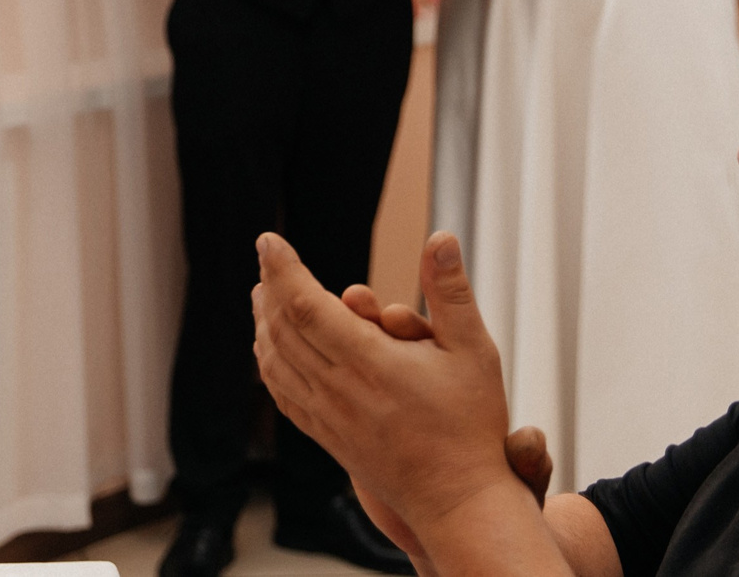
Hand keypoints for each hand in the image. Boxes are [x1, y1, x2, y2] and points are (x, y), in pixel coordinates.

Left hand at [254, 232, 520, 540]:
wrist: (458, 502)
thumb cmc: (471, 426)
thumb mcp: (474, 350)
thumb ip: (451, 291)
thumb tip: (441, 238)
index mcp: (368, 362)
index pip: (305, 304)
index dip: (282, 269)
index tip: (269, 240)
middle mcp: (338, 390)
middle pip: (281, 328)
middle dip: (270, 288)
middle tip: (268, 260)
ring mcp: (328, 417)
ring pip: (275, 362)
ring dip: (264, 323)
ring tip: (264, 296)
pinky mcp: (327, 438)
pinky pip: (283, 394)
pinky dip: (270, 362)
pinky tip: (272, 349)